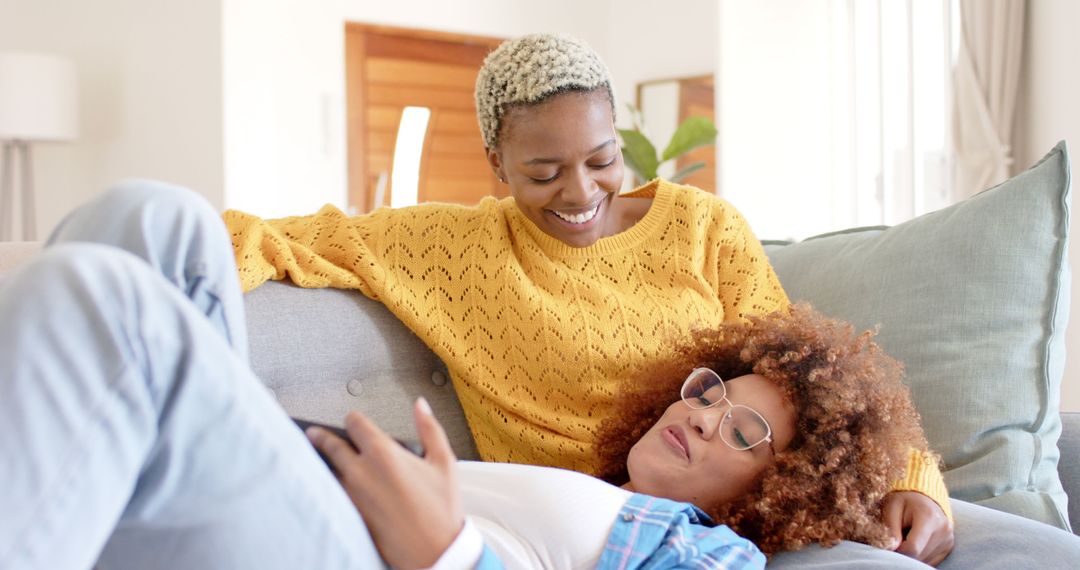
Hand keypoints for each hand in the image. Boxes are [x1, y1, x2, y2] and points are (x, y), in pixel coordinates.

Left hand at [307, 398, 461, 568]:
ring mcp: (351, 496)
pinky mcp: (349, 515)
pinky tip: (332, 487)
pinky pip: (333, 495)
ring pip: (328, 472)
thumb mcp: (443, 462)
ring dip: (324, 464)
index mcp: (383, 453)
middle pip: (331, 446)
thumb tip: (420, 406)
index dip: (351, 419)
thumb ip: (429, 428)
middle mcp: (361, 472)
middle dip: (321, 437)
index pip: (355, 424)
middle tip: (313, 434)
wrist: (435, 552)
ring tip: (318, 459)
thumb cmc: (442, 510)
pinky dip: (330, 487)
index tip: (351, 420)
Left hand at [882, 491, 953, 565]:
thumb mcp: (892, 507)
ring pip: (925, 561)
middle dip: (904, 552)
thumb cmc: (903, 501)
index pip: (913, 548)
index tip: (892, 542)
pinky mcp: (949, 546)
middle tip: (898, 538)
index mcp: (929, 517)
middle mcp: (943, 529)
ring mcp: (948, 539)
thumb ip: (891, 528)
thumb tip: (892, 548)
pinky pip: (931, 561)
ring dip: (912, 554)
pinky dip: (920, 556)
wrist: (922, 497)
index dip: (898, 550)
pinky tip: (916, 542)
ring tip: (908, 537)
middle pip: (919, 556)